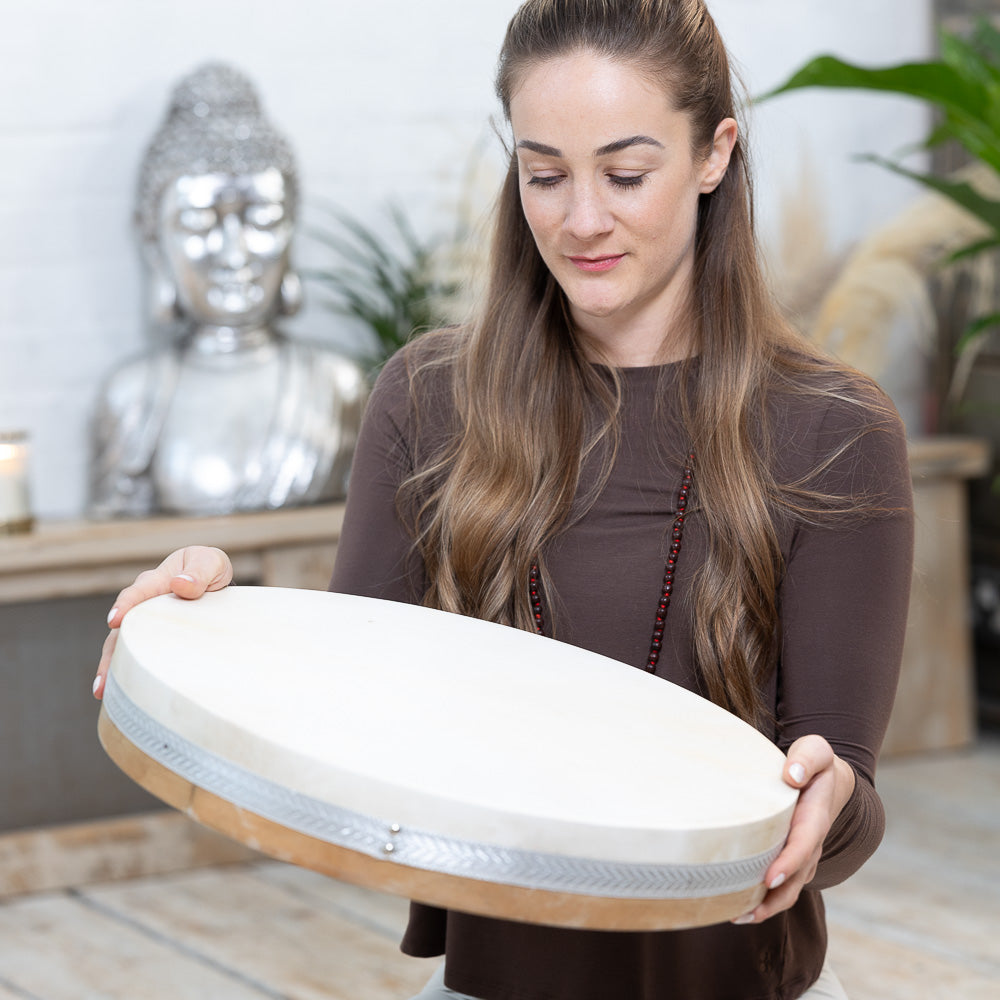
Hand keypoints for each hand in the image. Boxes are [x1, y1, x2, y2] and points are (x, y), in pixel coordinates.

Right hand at [93, 545, 232, 699]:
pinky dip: (129, 672)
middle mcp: (143, 604)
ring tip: (104, 691)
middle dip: (111, 652)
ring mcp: (144, 624)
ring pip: (124, 646)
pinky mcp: (152, 639)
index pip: (138, 593)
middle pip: (122, 629)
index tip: (115, 621)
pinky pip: (137, 655)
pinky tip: (121, 693)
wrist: (214, 582)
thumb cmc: (209, 569)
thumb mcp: (210, 562)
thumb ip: (199, 572)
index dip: (126, 605)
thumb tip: (179, 585)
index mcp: (156, 581)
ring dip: (113, 668)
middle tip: (104, 676)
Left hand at [732, 734, 855, 924]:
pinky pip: (779, 885)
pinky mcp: (788, 858)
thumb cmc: (812, 762)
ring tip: (734, 915)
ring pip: (787, 889)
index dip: (789, 863)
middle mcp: (809, 843)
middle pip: (795, 878)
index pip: (804, 844)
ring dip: (765, 906)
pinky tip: (736, 908)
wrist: (825, 779)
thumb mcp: (815, 751)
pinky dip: (762, 900)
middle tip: (744, 910)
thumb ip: (807, 758)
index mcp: (814, 817)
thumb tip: (792, 775)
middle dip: (773, 898)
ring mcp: (801, 855)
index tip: (770, 877)